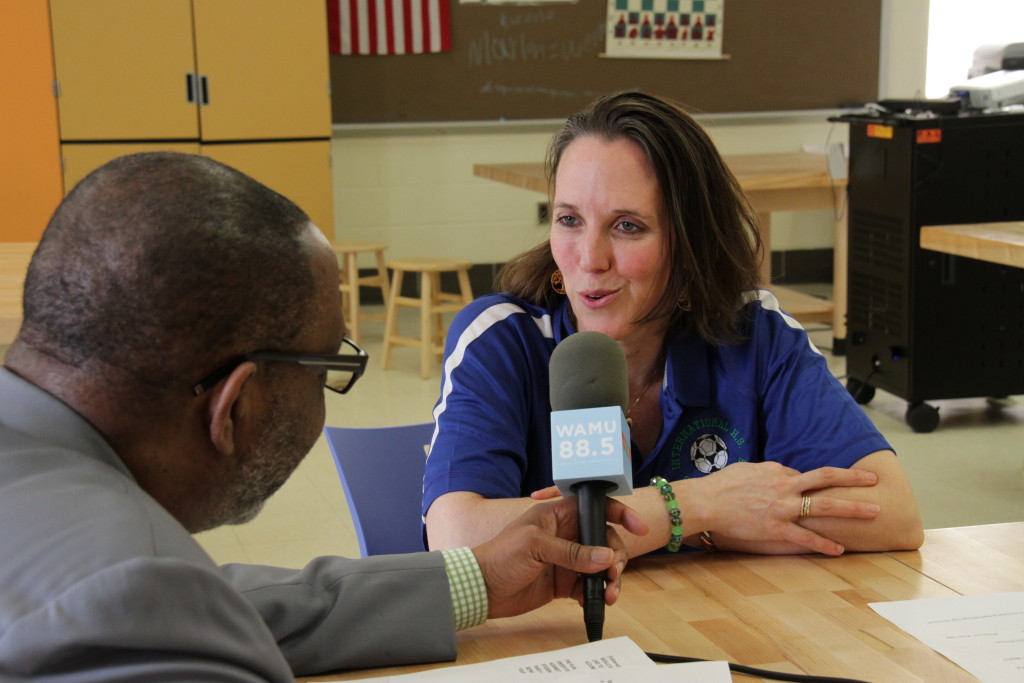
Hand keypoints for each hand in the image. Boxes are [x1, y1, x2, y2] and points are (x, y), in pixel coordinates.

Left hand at [471, 496, 647, 618]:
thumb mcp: (535, 546)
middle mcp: (566, 535)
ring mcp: (567, 560)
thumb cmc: (500, 556)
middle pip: (605, 540)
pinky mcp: (564, 583)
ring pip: (601, 565)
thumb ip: (571, 552)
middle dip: (616, 556)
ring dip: (610, 579)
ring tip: (608, 595)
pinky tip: (595, 602)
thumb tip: (605, 559)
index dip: (619, 513)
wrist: (481, 589)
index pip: (595, 508)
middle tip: (613, 572)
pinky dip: (597, 594)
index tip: (638, 527)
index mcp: (558, 514)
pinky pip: (590, 586)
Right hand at [699, 461, 879, 555]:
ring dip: (852, 508)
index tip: (824, 486)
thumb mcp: (748, 469)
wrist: (706, 501)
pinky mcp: (776, 529)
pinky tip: (840, 550)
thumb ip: (768, 471)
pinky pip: (806, 537)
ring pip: (825, 506)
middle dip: (853, 479)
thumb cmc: (722, 485)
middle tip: (874, 478)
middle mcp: (786, 488)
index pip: (806, 474)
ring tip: (874, 511)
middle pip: (826, 479)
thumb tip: (782, 473)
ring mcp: (783, 508)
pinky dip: (824, 543)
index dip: (815, 481)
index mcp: (778, 473)